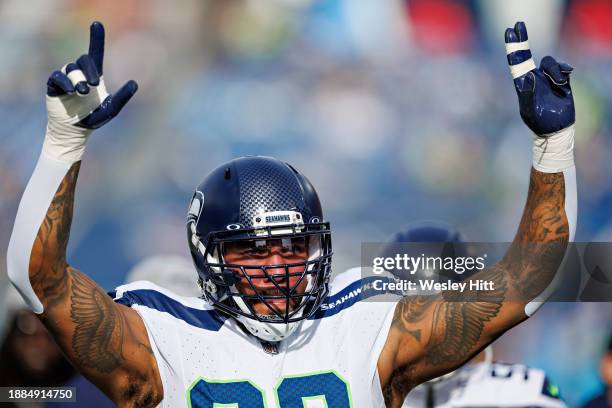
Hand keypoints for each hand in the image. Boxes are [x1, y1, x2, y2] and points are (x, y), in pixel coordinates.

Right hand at [44, 21, 137, 161]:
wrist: (75, 131)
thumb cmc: (93, 118)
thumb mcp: (110, 109)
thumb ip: (122, 97)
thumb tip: (134, 83)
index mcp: (94, 76)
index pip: (94, 53)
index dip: (96, 39)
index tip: (97, 24)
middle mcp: (80, 74)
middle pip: (83, 60)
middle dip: (89, 68)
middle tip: (95, 83)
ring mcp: (66, 79)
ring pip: (71, 69)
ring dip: (78, 79)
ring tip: (83, 93)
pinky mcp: (54, 86)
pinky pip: (57, 77)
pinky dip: (65, 82)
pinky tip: (71, 90)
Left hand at [505, 21, 574, 134]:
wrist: (555, 129)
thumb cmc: (539, 122)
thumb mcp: (530, 110)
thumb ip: (528, 94)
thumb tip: (528, 76)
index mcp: (522, 83)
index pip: (515, 62)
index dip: (513, 47)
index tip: (509, 32)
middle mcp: (533, 77)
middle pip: (526, 54)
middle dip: (521, 40)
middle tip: (518, 25)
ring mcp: (546, 78)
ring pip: (549, 62)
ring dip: (554, 70)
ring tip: (560, 85)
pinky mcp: (561, 80)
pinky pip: (562, 68)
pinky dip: (563, 72)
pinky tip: (564, 83)